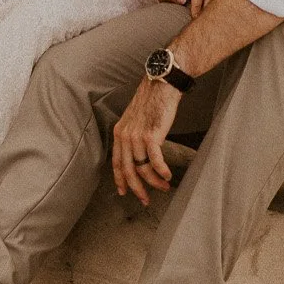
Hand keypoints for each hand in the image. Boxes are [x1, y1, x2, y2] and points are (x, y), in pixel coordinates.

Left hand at [111, 76, 182, 204]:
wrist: (162, 84)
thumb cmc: (153, 100)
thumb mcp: (136, 118)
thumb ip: (134, 134)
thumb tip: (140, 152)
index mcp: (119, 132)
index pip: (116, 162)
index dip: (120, 179)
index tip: (124, 192)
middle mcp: (125, 136)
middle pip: (128, 170)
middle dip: (137, 188)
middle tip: (145, 200)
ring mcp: (137, 137)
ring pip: (143, 168)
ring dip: (154, 182)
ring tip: (164, 187)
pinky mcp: (151, 136)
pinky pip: (155, 161)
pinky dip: (162, 172)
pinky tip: (168, 176)